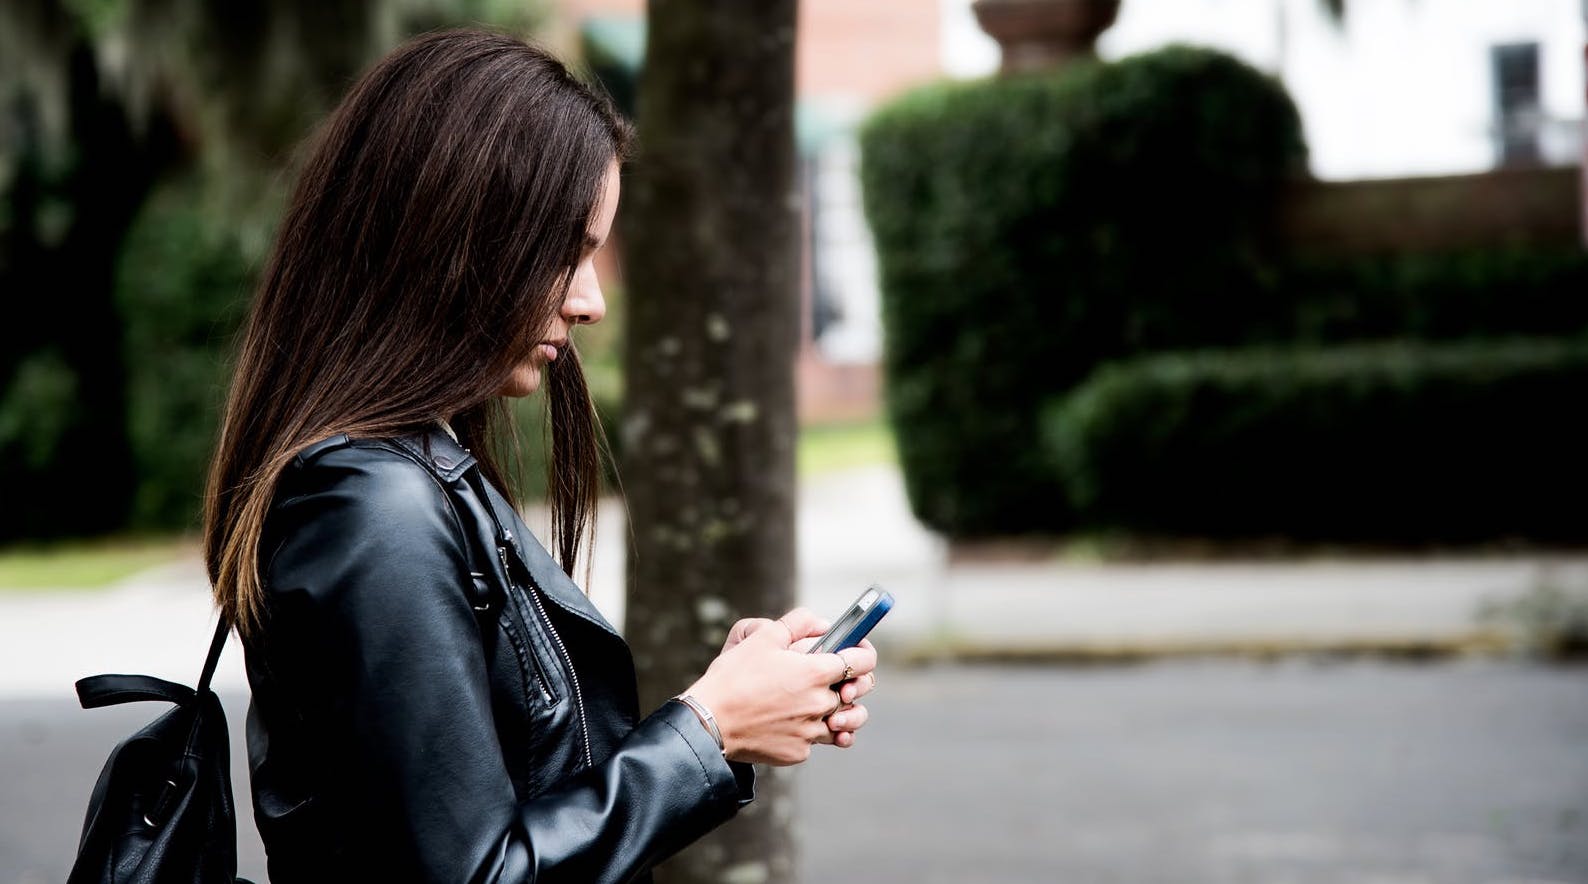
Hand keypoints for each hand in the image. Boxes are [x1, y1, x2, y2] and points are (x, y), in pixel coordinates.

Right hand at [686, 608, 877, 765]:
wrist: (708, 723)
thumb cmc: (733, 678)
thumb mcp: (762, 637)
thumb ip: (797, 623)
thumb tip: (822, 623)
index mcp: (815, 673)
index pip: (863, 662)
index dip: (864, 653)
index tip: (858, 650)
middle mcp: (820, 704)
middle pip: (855, 694)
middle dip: (851, 684)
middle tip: (839, 678)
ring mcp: (810, 732)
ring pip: (841, 723)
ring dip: (838, 713)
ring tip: (825, 706)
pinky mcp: (798, 753)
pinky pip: (814, 741)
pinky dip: (808, 731)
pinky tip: (792, 722)